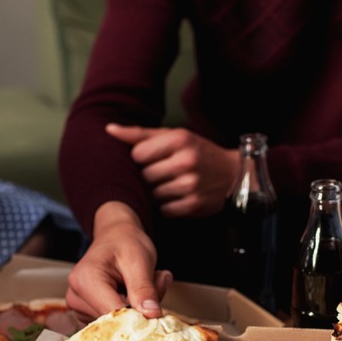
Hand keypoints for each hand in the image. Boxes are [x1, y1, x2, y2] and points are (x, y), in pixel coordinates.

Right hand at [67, 202, 173, 318]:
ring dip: (140, 308)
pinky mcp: (88, 314)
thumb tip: (152, 315)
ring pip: (118, 323)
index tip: (158, 306)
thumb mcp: (139, 260)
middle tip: (157, 280)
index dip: (138, 316)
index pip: (113, 313)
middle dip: (142, 307)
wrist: (116, 236)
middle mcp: (76, 297)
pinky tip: (135, 292)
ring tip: (146, 282)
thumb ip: (144, 288)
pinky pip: (116, 322)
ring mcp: (79, 308)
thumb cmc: (125, 242)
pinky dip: (132, 311)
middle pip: (115, 320)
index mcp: (84, 281)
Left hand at [106, 124, 239, 217]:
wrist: (232, 174)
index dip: (142, 159)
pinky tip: (177, 197)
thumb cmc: (197, 152)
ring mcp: (191, 184)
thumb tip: (109, 130)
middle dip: (149, 176)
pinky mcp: (194, 205)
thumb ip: (139, 134)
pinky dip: (167, 206)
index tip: (154, 159)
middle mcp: (186, 161)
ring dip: (157, 192)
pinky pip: (164, 210)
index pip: (137, 154)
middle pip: (144, 176)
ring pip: (152, 194)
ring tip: (171, 184)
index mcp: (179, 139)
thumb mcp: (173, 136)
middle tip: (164, 173)